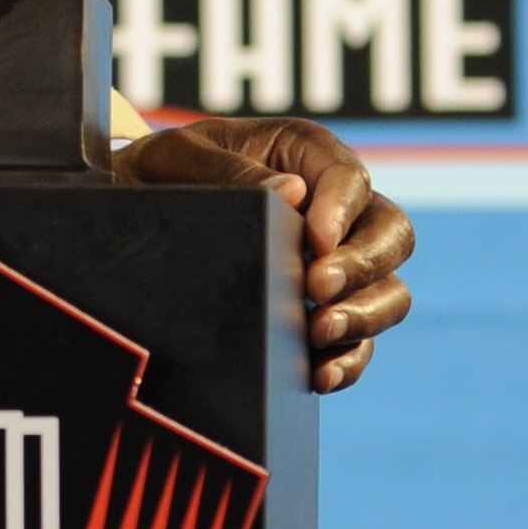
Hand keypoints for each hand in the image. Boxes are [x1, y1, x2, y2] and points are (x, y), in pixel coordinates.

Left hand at [113, 114, 413, 393]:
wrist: (137, 211)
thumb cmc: (161, 171)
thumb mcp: (177, 157)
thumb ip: (226, 170)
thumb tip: (289, 193)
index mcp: (305, 156)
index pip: (350, 178)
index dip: (342, 211)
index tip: (316, 240)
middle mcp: (336, 209)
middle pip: (390, 235)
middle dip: (362, 266)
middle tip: (316, 288)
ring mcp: (338, 263)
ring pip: (389, 290)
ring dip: (365, 315)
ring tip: (319, 330)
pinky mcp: (326, 311)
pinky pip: (360, 340)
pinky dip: (349, 359)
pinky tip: (321, 372)